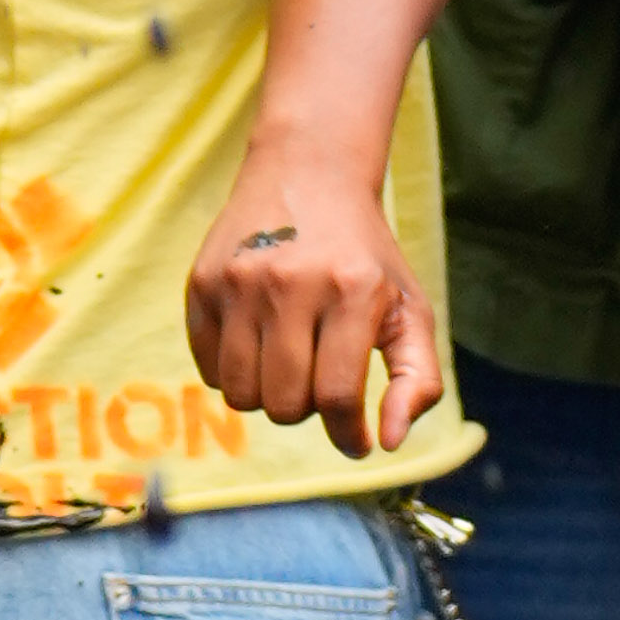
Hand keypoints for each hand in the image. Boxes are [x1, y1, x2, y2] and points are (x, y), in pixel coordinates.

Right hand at [183, 134, 442, 457]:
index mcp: (352, 291)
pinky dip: (234, 373)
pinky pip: (208, 369)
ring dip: (267, 397)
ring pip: (241, 396)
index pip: (338, 397)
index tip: (357, 442)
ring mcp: (239, 283)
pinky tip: (257, 344)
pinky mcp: (202, 283)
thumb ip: (418, 378)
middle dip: (306, 409)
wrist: (306, 176)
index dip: (349, 434)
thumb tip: (391, 442)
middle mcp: (291, 284)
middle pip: (285, 405)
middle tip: (319, 381)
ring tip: (287, 365)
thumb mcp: (409, 308)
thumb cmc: (365, 257)